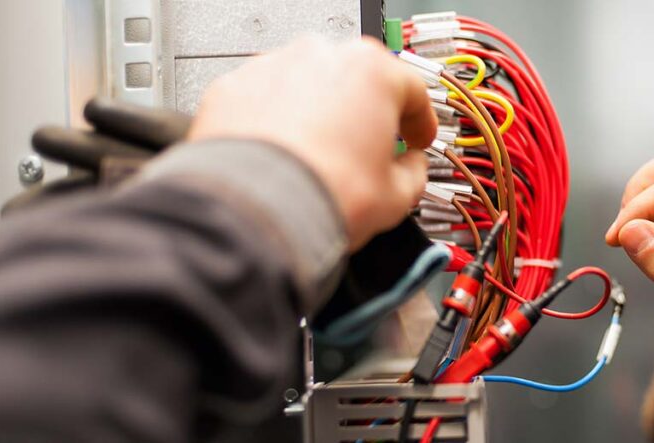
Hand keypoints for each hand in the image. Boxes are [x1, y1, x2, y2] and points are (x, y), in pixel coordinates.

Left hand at [189, 36, 436, 249]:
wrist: (254, 211)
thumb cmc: (322, 195)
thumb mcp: (395, 197)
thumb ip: (414, 173)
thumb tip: (410, 169)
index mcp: (372, 72)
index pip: (412, 91)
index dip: (421, 122)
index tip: (417, 139)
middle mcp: (322, 57)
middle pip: (357, 82)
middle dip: (365, 116)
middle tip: (368, 151)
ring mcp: (273, 68)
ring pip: (308, 87)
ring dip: (318, 116)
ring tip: (318, 159)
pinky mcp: (232, 88)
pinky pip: (265, 101)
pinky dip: (275, 123)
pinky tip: (283, 157)